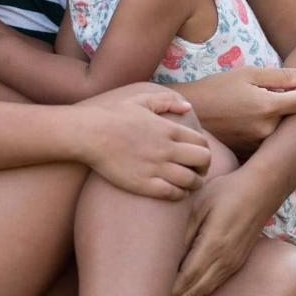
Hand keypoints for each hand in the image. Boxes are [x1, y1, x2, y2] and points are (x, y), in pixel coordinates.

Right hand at [80, 83, 211, 199]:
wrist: (90, 134)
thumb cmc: (113, 116)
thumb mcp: (140, 101)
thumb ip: (166, 101)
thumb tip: (188, 107)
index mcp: (168, 129)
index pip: (202, 142)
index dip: (205, 151)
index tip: (199, 157)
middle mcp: (167, 149)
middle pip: (203, 161)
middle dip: (204, 167)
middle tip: (198, 171)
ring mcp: (156, 167)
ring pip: (191, 180)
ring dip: (195, 184)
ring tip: (189, 185)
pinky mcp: (144, 183)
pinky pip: (172, 193)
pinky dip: (179, 194)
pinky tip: (176, 192)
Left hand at [163, 170, 268, 295]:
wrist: (262, 190)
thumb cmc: (225, 192)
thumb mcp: (198, 204)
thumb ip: (181, 229)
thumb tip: (163, 255)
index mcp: (213, 246)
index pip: (183, 280)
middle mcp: (223, 262)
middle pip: (192, 294)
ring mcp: (231, 264)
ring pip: (202, 293)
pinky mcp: (234, 263)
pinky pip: (211, 286)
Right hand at [185, 65, 295, 156]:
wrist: (189, 112)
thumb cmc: (217, 87)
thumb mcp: (248, 74)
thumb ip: (283, 75)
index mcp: (268, 107)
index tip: (287, 85)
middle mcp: (267, 130)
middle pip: (295, 116)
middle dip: (287, 103)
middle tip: (266, 95)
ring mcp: (258, 144)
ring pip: (282, 128)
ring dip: (276, 117)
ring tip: (252, 108)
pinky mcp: (250, 152)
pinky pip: (269, 139)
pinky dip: (264, 129)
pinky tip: (246, 121)